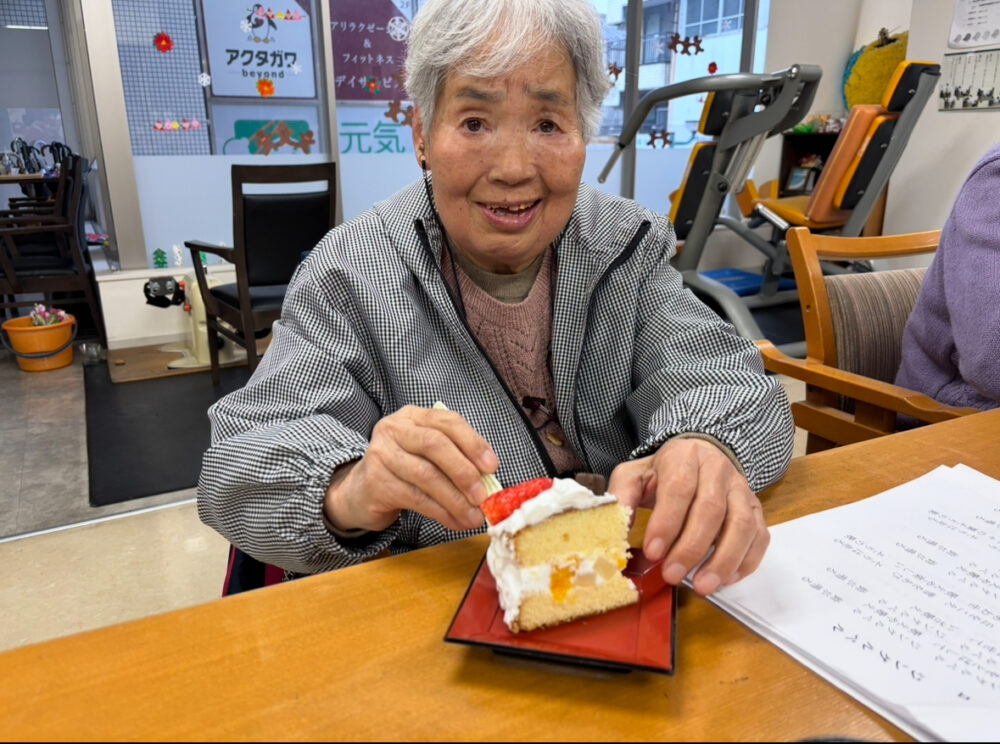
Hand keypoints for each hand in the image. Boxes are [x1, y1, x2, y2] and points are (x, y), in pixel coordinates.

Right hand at [323, 405, 498, 532]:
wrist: (360, 492)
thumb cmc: (402, 471)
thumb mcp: (426, 455)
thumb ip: (454, 460)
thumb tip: (488, 481)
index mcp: (413, 417)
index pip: (448, 422)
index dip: (473, 443)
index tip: (492, 467)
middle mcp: (394, 429)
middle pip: (435, 445)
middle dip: (464, 472)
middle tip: (483, 496)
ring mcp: (381, 455)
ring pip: (426, 475)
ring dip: (455, 499)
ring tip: (473, 516)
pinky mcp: (376, 483)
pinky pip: (415, 498)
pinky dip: (441, 512)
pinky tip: (454, 521)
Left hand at [608, 437, 767, 596]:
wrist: (700, 455)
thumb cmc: (664, 471)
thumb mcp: (635, 475)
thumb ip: (622, 497)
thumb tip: (616, 531)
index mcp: (684, 456)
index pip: (678, 488)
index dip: (666, 523)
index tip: (653, 552)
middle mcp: (718, 470)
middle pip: (711, 509)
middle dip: (691, 547)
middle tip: (672, 575)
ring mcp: (741, 490)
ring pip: (742, 525)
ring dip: (723, 560)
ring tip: (703, 586)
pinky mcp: (756, 509)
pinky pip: (759, 537)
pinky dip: (746, 562)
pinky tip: (725, 580)